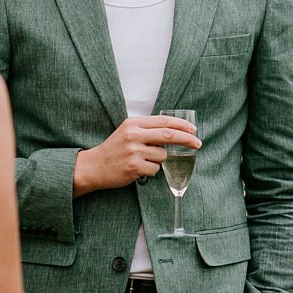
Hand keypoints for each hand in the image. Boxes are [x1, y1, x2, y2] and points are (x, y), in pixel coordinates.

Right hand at [74, 115, 199, 196]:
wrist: (94, 166)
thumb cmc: (115, 149)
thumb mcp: (128, 131)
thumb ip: (147, 129)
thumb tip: (176, 131)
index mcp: (133, 123)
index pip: (164, 121)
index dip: (182, 125)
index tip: (193, 130)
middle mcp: (133, 135)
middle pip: (169, 135)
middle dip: (187, 139)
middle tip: (198, 144)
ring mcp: (133, 151)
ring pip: (162, 156)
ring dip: (158, 160)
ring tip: (143, 161)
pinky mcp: (134, 167)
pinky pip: (155, 170)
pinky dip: (150, 171)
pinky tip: (138, 170)